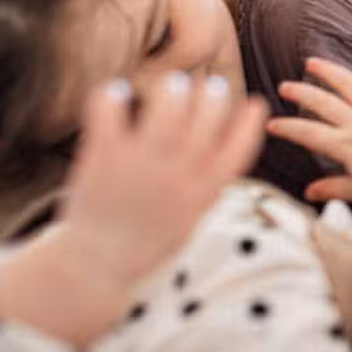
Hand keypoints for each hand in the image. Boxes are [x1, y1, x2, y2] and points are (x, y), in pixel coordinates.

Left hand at [55, 73, 267, 284]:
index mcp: (201, 194)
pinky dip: (112, 97)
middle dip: (213, 96)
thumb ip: (207, 188)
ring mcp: (140, 166)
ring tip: (173, 84)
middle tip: (209, 86)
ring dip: (173, 90)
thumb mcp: (190, 220)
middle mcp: (176, 176)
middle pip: (206, 120)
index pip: (239, 150)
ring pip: (166, 110)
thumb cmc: (147, 242)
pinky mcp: (104, 160)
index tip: (255, 103)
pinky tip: (117, 91)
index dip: (250, 123)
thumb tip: (226, 152)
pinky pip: (109, 115)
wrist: (97, 267)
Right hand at [267, 50, 351, 202]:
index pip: (308, 133)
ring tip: (312, 62)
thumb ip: (333, 188)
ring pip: (348, 84)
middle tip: (285, 86)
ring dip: (329, 72)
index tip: (271, 124)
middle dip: (301, 93)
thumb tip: (308, 192)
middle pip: (322, 102)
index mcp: (345, 144)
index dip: (288, 128)